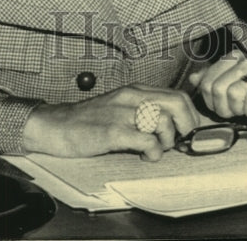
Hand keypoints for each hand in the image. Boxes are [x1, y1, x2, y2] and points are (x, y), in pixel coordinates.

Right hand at [22, 84, 198, 161]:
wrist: (57, 126)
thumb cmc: (90, 122)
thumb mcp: (121, 109)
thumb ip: (144, 112)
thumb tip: (172, 126)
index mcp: (136, 91)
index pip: (177, 96)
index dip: (189, 116)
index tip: (186, 133)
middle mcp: (132, 97)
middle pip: (178, 104)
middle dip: (186, 127)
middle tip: (176, 142)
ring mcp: (122, 112)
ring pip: (164, 121)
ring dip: (166, 142)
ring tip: (155, 151)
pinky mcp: (113, 131)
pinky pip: (146, 141)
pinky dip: (153, 153)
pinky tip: (144, 157)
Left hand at [188, 51, 246, 122]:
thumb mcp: (236, 88)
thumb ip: (215, 81)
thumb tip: (194, 78)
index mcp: (236, 58)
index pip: (207, 79)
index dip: (210, 99)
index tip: (222, 106)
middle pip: (217, 87)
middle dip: (222, 107)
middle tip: (235, 112)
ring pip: (232, 93)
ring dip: (238, 110)